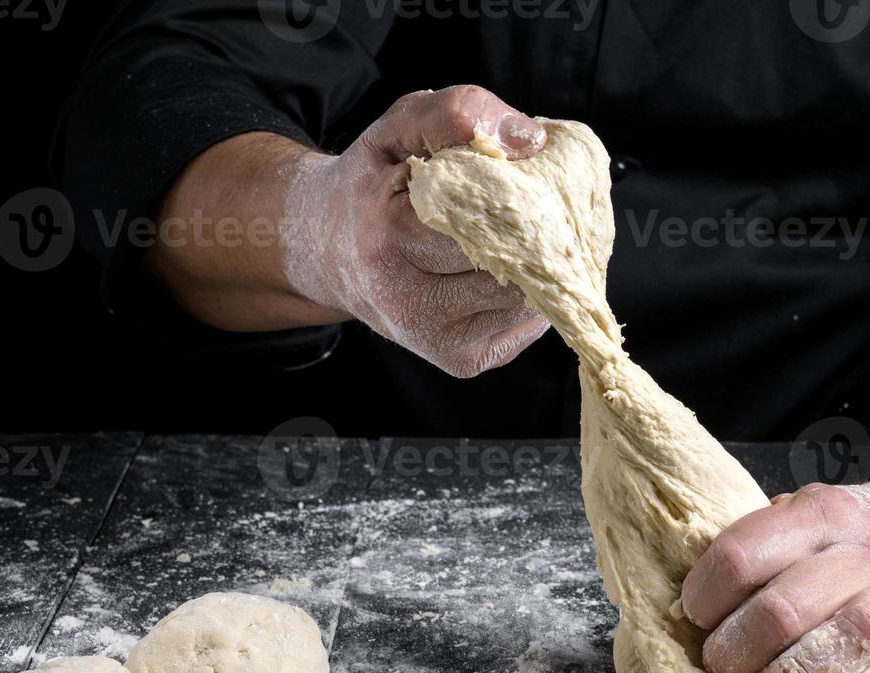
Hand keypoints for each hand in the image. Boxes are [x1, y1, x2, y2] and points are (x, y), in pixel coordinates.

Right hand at [280, 85, 550, 376]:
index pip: (490, 221)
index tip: (532, 177)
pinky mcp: (461, 361)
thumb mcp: (399, 126)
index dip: (523, 198)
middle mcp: (408, 300)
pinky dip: (532, 295)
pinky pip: (527, 326)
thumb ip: (456, 115)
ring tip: (524, 237)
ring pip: (529, 300)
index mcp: (391, 236)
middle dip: (539, 234)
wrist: (328, 249)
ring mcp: (436, 338)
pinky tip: (510, 271)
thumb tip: (528, 139)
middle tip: (540, 207)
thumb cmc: (374, 182)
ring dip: (541, 267)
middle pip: (516, 266)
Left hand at [681, 476, 869, 672]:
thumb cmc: (859, 535)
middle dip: (741, 646)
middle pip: (791, 603)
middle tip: (721, 668)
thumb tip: (684, 607)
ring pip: (857, 634)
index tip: (694, 619)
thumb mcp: (809, 515)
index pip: (746, 552)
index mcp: (824, 512)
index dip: (707, 593)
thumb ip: (760, 548)